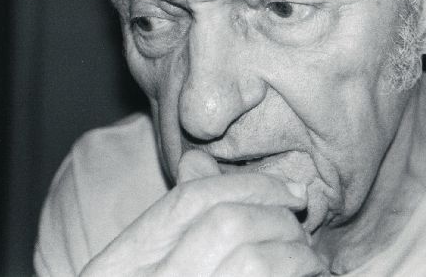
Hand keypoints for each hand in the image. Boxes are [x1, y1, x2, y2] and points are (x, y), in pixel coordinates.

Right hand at [80, 150, 328, 275]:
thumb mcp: (140, 272)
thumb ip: (169, 225)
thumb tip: (201, 160)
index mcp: (117, 268)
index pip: (190, 201)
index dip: (250, 184)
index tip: (291, 190)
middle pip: (229, 224)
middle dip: (279, 219)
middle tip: (300, 232)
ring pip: (256, 261)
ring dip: (298, 255)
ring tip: (309, 263)